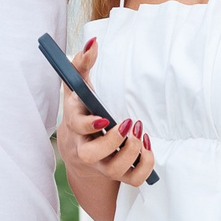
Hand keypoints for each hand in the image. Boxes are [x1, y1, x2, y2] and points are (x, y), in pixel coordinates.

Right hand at [54, 40, 154, 188]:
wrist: (81, 146)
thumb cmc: (82, 110)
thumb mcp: (78, 87)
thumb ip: (82, 64)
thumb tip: (94, 42)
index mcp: (74, 125)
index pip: (76, 128)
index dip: (89, 125)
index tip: (104, 118)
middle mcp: (86, 149)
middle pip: (92, 156)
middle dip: (113, 142)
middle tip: (129, 123)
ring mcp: (102, 164)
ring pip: (114, 169)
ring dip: (131, 151)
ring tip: (140, 132)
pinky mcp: (119, 174)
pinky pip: (134, 178)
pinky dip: (145, 164)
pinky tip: (146, 146)